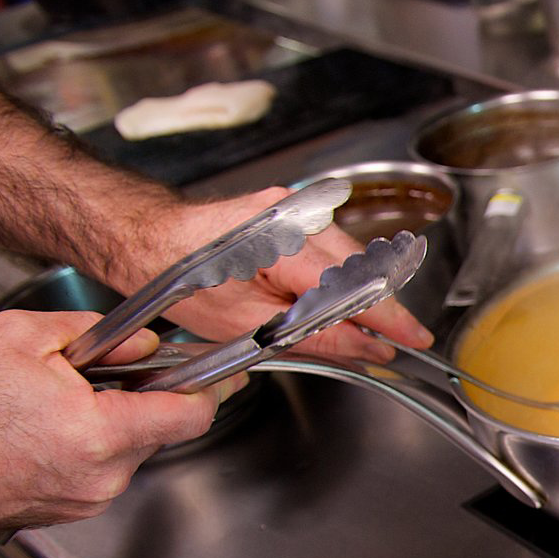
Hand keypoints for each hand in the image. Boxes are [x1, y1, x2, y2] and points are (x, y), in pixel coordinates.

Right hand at [0, 311, 238, 531]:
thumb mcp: (25, 337)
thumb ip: (102, 336)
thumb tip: (144, 344)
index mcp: (99, 433)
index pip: (189, 416)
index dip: (213, 391)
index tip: (228, 378)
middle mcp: (98, 478)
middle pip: (153, 433)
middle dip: (135, 400)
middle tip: (94, 375)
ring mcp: (78, 503)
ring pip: (122, 455)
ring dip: (103, 426)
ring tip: (48, 404)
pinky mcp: (58, 515)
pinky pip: (92, 476)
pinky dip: (80, 450)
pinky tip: (38, 430)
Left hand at [125, 188, 434, 364]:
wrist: (145, 237)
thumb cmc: (178, 278)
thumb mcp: (247, 325)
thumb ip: (317, 336)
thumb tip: (366, 347)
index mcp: (283, 243)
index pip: (353, 287)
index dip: (388, 318)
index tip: (413, 339)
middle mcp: (295, 216)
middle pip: (360, 268)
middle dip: (377, 309)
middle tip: (391, 342)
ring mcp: (296, 209)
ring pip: (350, 257)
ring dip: (357, 294)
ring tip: (359, 328)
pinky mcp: (292, 211)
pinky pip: (332, 246)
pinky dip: (339, 276)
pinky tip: (335, 301)